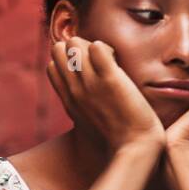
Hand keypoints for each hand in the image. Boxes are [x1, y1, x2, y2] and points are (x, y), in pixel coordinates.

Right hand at [46, 37, 164, 153]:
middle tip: (100, 61)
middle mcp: (75, 89)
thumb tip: (82, 86)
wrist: (136, 147)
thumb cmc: (118, 135)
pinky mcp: (110, 79)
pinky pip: (97, 47)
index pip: (52, 66)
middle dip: (78, 47)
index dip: (69, 61)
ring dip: (92, 44)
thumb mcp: (88, 119)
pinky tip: (116, 60)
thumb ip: (81, 101)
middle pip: (59, 48)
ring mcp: (91, 83)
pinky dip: (105, 47)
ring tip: (110, 60)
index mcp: (68, 100)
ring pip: (74, 42)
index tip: (90, 71)